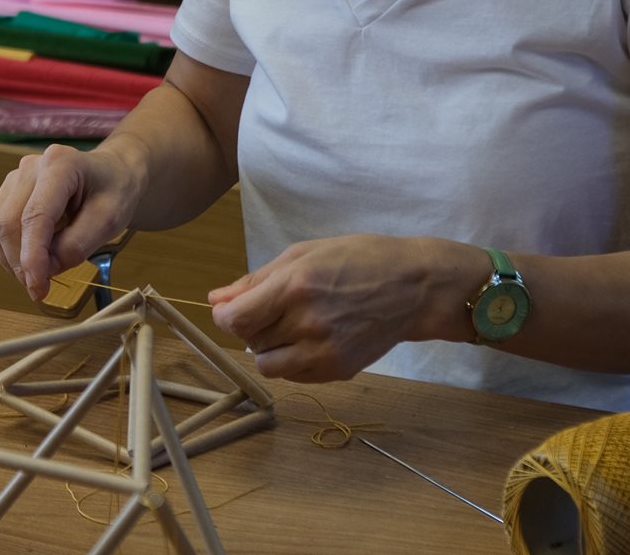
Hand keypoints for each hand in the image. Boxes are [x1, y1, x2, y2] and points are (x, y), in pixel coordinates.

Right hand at [0, 143, 145, 299]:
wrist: (112, 176)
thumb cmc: (114, 194)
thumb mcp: (110, 222)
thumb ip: (76, 246)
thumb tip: (45, 269)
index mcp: (60, 164)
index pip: (35, 216)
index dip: (32, 256)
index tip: (36, 288)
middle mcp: (30, 167)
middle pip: (8, 223)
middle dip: (21, 262)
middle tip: (43, 287)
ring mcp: (14, 179)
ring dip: (11, 259)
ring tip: (40, 270)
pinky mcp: (6, 193)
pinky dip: (7, 251)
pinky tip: (31, 255)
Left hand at [208, 235, 483, 381]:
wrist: (414, 287)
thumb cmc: (357, 259)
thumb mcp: (302, 254)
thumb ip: (255, 281)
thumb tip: (215, 301)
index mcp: (295, 286)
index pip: (236, 320)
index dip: (225, 316)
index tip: (232, 309)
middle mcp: (307, 323)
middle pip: (249, 340)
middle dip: (250, 326)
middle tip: (272, 309)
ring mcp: (324, 351)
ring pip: (267, 364)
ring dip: (268, 347)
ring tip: (289, 326)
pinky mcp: (339, 370)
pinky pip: (294, 375)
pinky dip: (291, 360)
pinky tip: (308, 339)